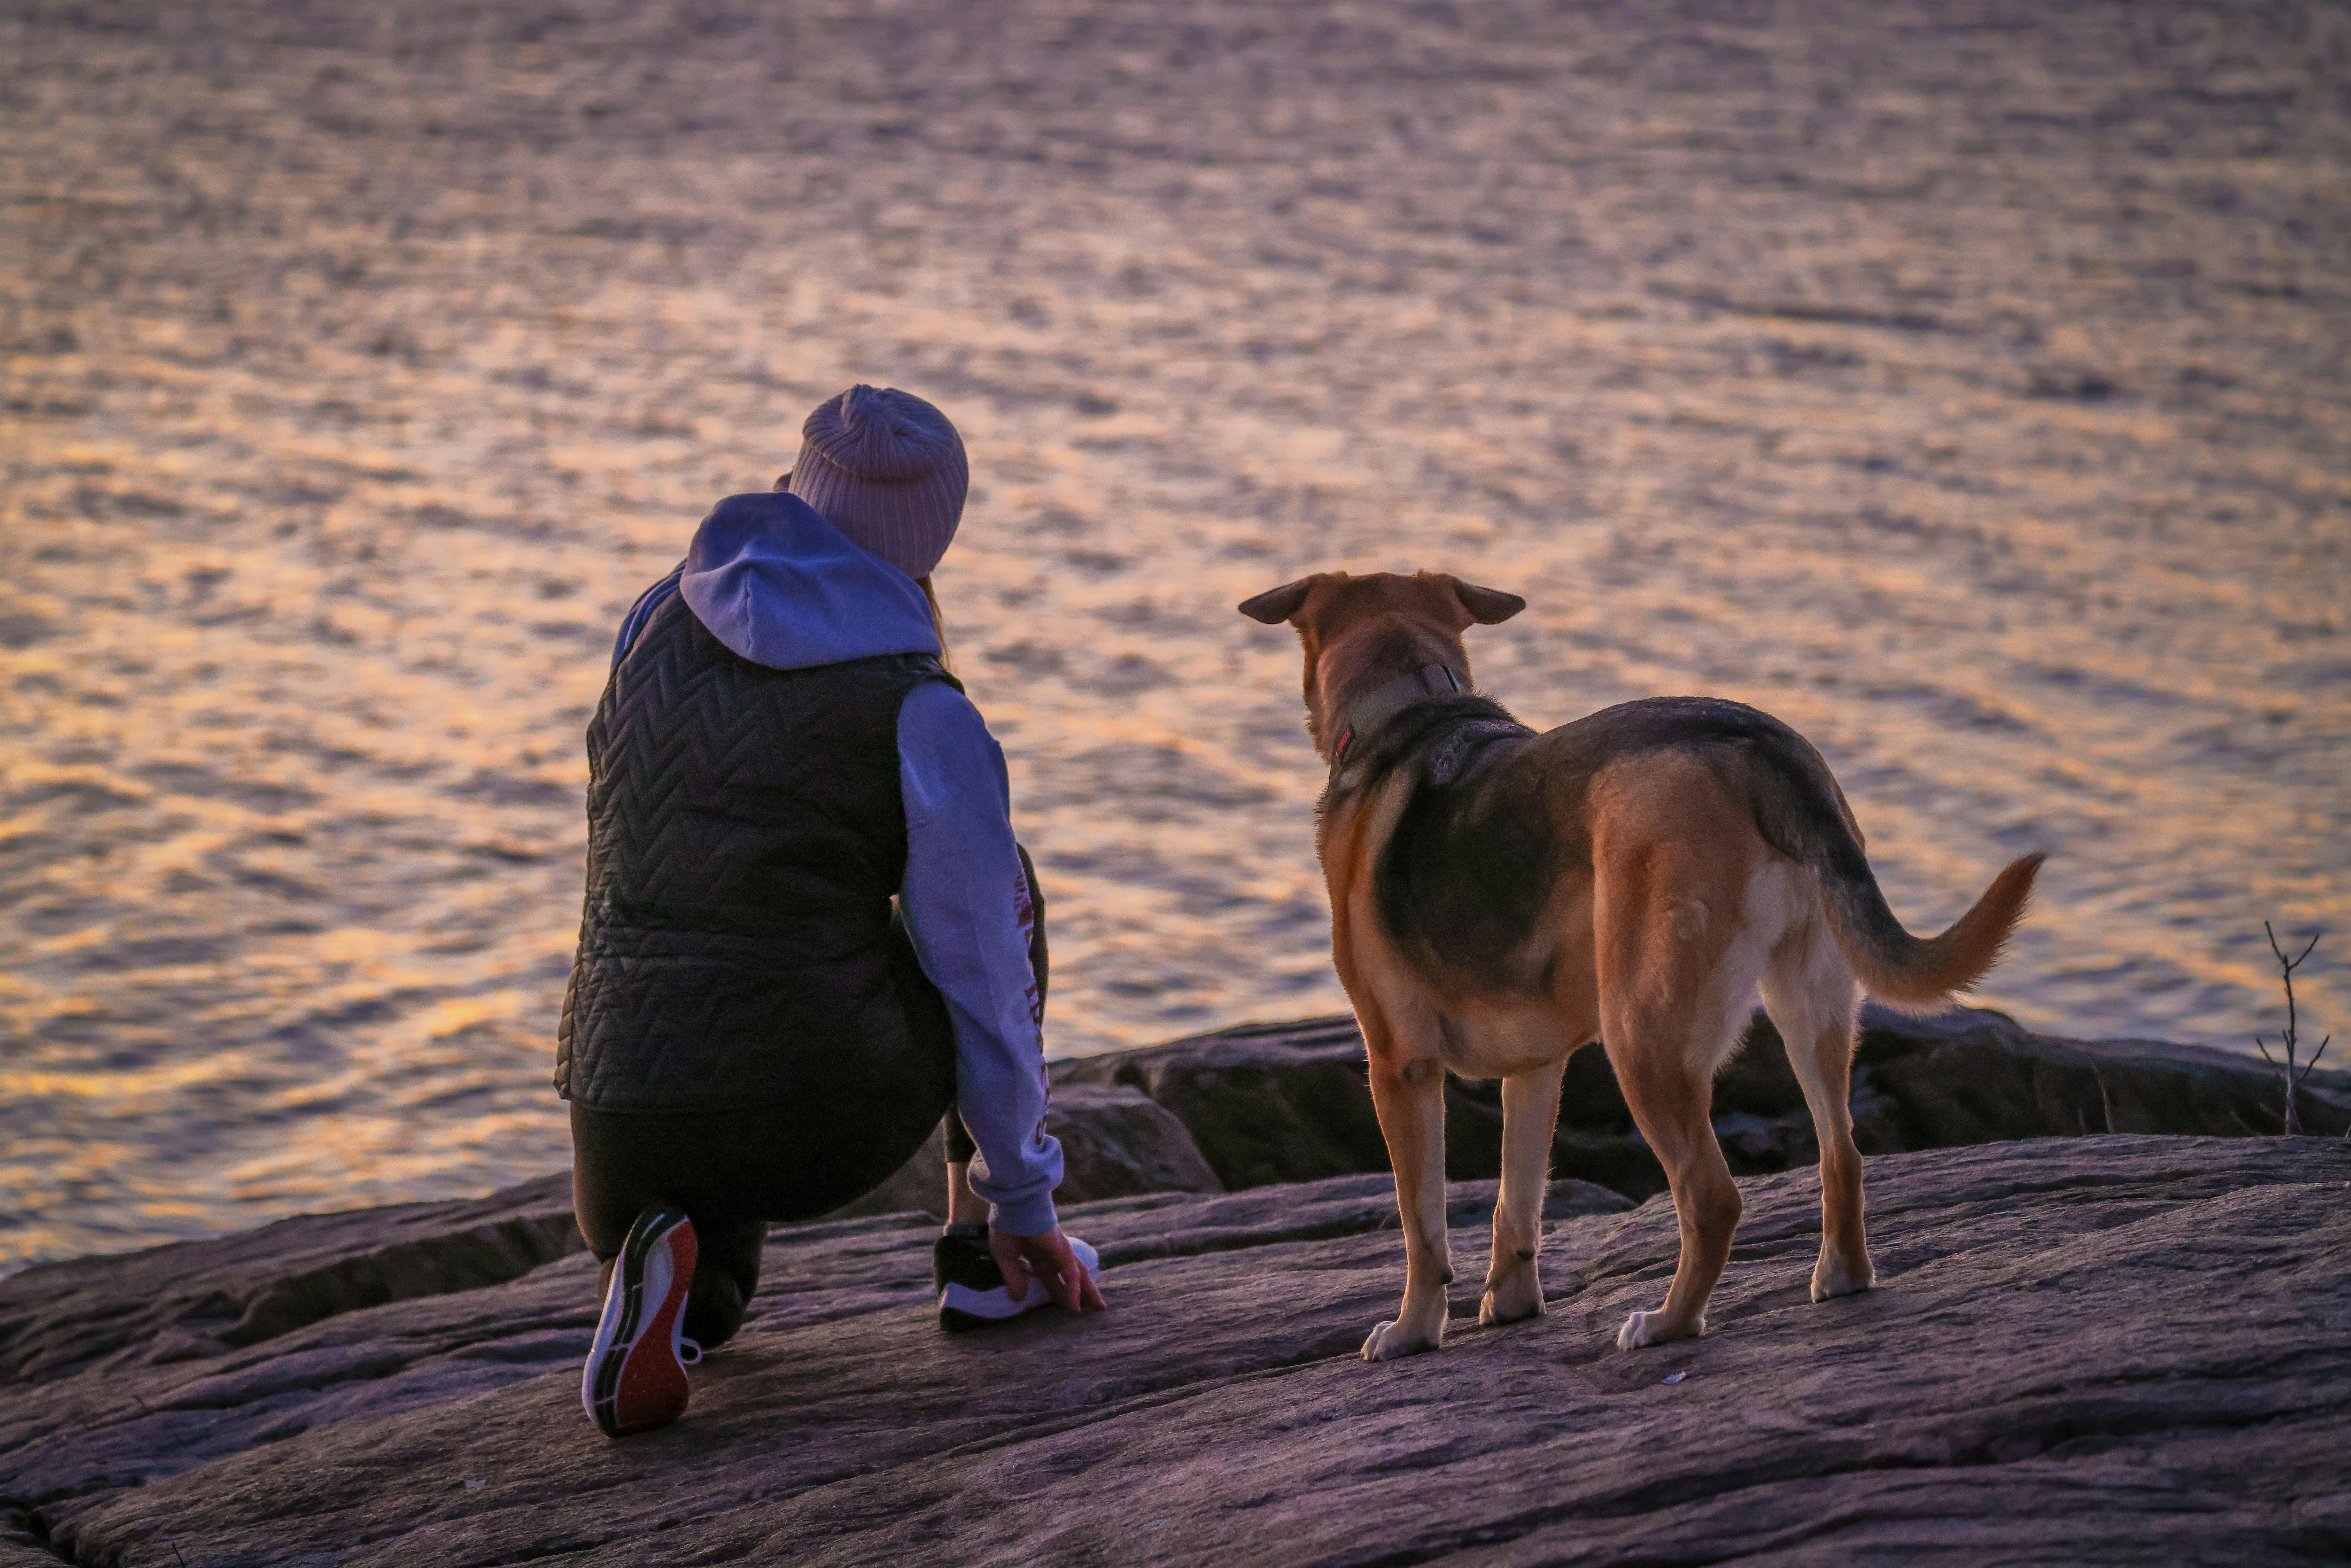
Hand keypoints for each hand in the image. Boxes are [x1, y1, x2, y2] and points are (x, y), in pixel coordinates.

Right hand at [990, 1225, 1107, 1313]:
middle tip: (1091, 1310)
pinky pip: (1071, 1275)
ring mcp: (1060, 1252)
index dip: (1058, 1293)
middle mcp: (1053, 1254)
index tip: (1064, 1309)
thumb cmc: (1007, 1227)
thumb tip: (1018, 1299)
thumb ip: (1014, 1277)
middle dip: (1081, 1294)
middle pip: (1071, 1278)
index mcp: (1039, 1254)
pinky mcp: (1063, 1251)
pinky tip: (1075, 1307)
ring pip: (1078, 1276)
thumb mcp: (1006, 1257)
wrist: (1013, 1208)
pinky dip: (1073, 1291)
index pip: (1051, 1278)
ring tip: (1099, 1309)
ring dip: (1088, 1293)